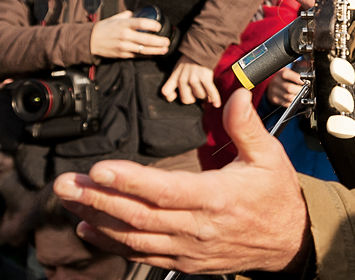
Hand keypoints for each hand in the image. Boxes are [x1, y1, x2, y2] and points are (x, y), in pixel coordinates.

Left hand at [52, 88, 310, 275]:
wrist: (289, 241)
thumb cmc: (276, 195)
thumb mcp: (270, 156)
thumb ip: (247, 126)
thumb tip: (236, 94)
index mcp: (218, 197)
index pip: (167, 190)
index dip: (131, 181)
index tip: (100, 169)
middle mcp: (199, 227)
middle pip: (140, 216)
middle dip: (98, 199)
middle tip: (65, 183)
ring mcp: (189, 248)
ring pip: (134, 238)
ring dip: (97, 220)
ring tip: (69, 199)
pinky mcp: (184, 261)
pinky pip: (142, 254)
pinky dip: (112, 243)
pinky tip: (88, 228)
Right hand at [90, 11, 169, 58]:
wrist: (90, 41)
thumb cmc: (104, 28)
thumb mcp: (114, 18)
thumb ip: (126, 15)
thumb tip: (135, 12)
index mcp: (123, 24)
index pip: (140, 23)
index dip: (152, 25)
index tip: (159, 26)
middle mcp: (124, 35)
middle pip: (145, 39)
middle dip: (159, 41)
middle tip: (167, 41)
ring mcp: (124, 46)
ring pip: (143, 50)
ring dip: (156, 50)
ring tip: (165, 49)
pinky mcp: (122, 55)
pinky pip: (137, 56)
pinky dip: (147, 55)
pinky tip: (154, 54)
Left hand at [161, 55, 219, 106]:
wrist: (201, 47)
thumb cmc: (190, 59)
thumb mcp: (178, 68)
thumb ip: (175, 81)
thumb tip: (174, 97)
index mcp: (174, 76)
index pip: (165, 92)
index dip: (170, 97)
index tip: (175, 96)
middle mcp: (182, 79)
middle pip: (186, 99)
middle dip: (192, 98)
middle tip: (196, 93)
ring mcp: (194, 78)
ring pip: (199, 96)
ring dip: (203, 94)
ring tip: (205, 89)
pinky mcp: (205, 78)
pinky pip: (210, 92)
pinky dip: (214, 98)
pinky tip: (216, 104)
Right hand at [266, 67, 303, 107]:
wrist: (271, 84)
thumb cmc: (283, 78)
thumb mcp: (288, 72)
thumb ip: (295, 76)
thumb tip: (306, 81)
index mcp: (280, 73)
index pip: (287, 75)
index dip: (296, 78)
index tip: (304, 82)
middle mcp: (276, 82)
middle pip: (289, 88)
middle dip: (299, 90)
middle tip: (305, 90)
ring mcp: (274, 92)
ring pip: (288, 98)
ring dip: (297, 98)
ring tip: (302, 95)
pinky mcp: (274, 99)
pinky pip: (286, 104)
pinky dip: (293, 103)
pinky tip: (296, 100)